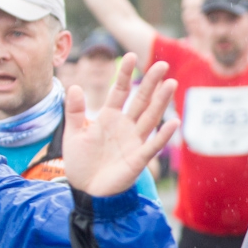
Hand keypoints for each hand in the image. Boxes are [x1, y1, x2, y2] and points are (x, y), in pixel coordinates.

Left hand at [62, 55, 179, 195]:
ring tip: (171, 84)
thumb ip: (74, 111)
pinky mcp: (138, 159)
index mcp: (109, 117)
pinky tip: (174, 122)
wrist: (85, 190)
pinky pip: (153, 145)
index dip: (124, 74)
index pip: (120, 91)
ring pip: (150, 118)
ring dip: (161, 102)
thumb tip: (73, 86)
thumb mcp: (73, 134)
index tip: (130, 56)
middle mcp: (125, 126)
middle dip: (151, 83)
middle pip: (141, 100)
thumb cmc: (81, 163)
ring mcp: (134, 141)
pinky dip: (163, 135)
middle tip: (162, 64)